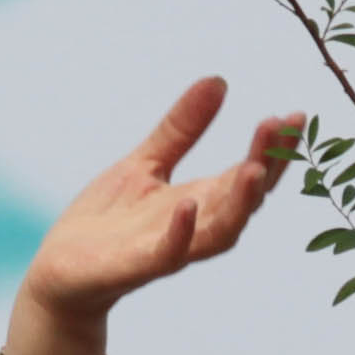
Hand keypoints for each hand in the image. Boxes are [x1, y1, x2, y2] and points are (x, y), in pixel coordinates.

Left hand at [18, 79, 297, 337]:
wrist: (59, 272)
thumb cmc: (107, 221)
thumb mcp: (145, 163)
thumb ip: (181, 128)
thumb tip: (219, 81)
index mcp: (200, 200)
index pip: (248, 174)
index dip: (273, 149)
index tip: (295, 117)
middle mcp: (194, 226)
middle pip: (244, 202)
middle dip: (266, 166)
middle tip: (280, 127)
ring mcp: (167, 249)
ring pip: (218, 233)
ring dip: (238, 203)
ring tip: (253, 169)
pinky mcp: (134, 266)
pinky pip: (166, 255)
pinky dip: (180, 234)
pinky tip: (187, 205)